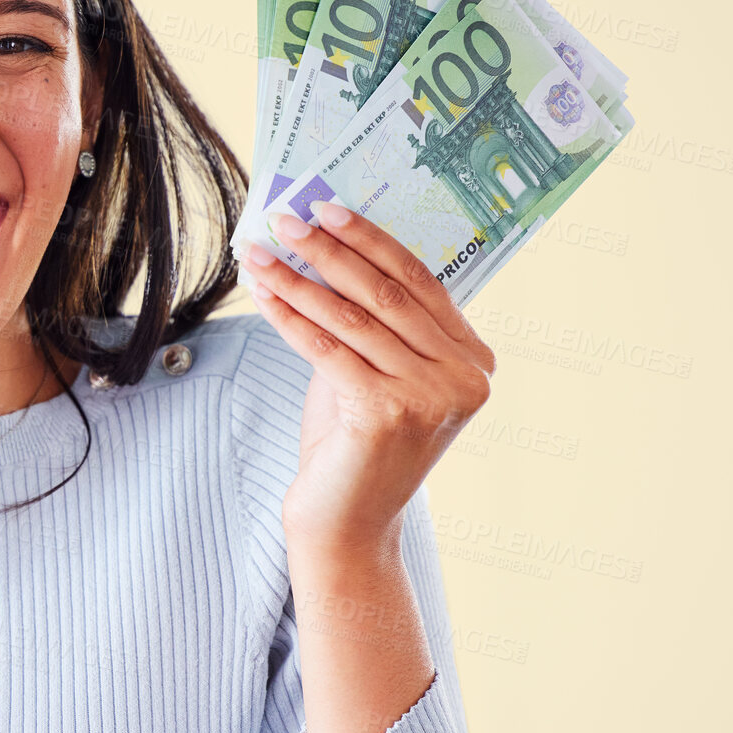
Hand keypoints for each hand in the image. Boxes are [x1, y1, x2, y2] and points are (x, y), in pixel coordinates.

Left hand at [243, 202, 496, 560]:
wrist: (345, 524)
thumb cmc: (354, 445)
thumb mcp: (374, 373)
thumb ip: (368, 321)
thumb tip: (323, 247)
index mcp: (475, 361)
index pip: (421, 282)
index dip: (371, 240)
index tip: (328, 208)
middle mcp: (464, 378)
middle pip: (386, 294)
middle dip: (329, 250)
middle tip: (287, 218)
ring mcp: (431, 397)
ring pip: (352, 318)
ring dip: (297, 279)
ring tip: (258, 252)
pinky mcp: (387, 414)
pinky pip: (327, 349)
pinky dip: (289, 316)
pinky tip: (261, 294)